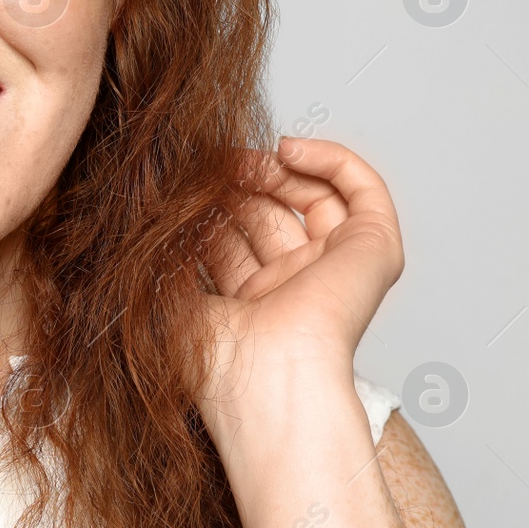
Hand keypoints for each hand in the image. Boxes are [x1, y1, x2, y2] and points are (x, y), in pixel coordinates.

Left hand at [195, 137, 404, 453]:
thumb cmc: (214, 354)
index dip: (209, 204)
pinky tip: (288, 150)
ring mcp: (335, 270)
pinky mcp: (374, 252)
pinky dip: (330, 160)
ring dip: (274, 169)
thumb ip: (166, 245)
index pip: (231, 236)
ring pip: (314, 197)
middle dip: (237, 183)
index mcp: (248, 307)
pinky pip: (362, 190)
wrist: (265, 377)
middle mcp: (293, 289)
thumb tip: (154, 199)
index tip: (182, 182)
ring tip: (240, 159)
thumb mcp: (171, 288)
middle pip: (269, 213)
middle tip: (210, 165)